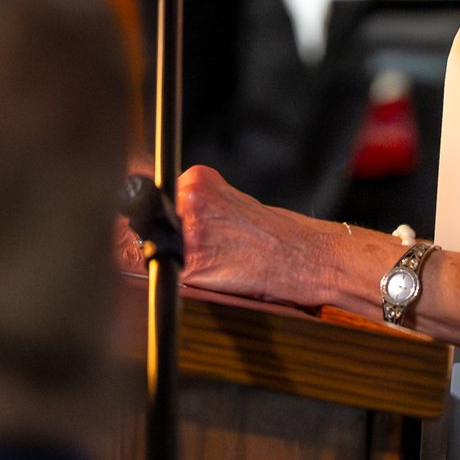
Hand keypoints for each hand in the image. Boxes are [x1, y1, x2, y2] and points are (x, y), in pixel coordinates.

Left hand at [167, 165, 347, 309]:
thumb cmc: (278, 233)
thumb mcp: (232, 201)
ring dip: (172, 259)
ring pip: (157, 249)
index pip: (157, 197)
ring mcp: (190, 233)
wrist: (306, 257)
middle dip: (164, 237)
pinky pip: (170, 275)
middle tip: (204, 248)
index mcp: (197, 180)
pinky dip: (185, 280)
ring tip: (216, 260)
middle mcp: (190, 201)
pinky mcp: (193, 267)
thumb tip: (164, 216)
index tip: (169, 222)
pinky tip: (215, 275)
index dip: (162, 215)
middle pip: (152, 223)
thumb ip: (198, 204)